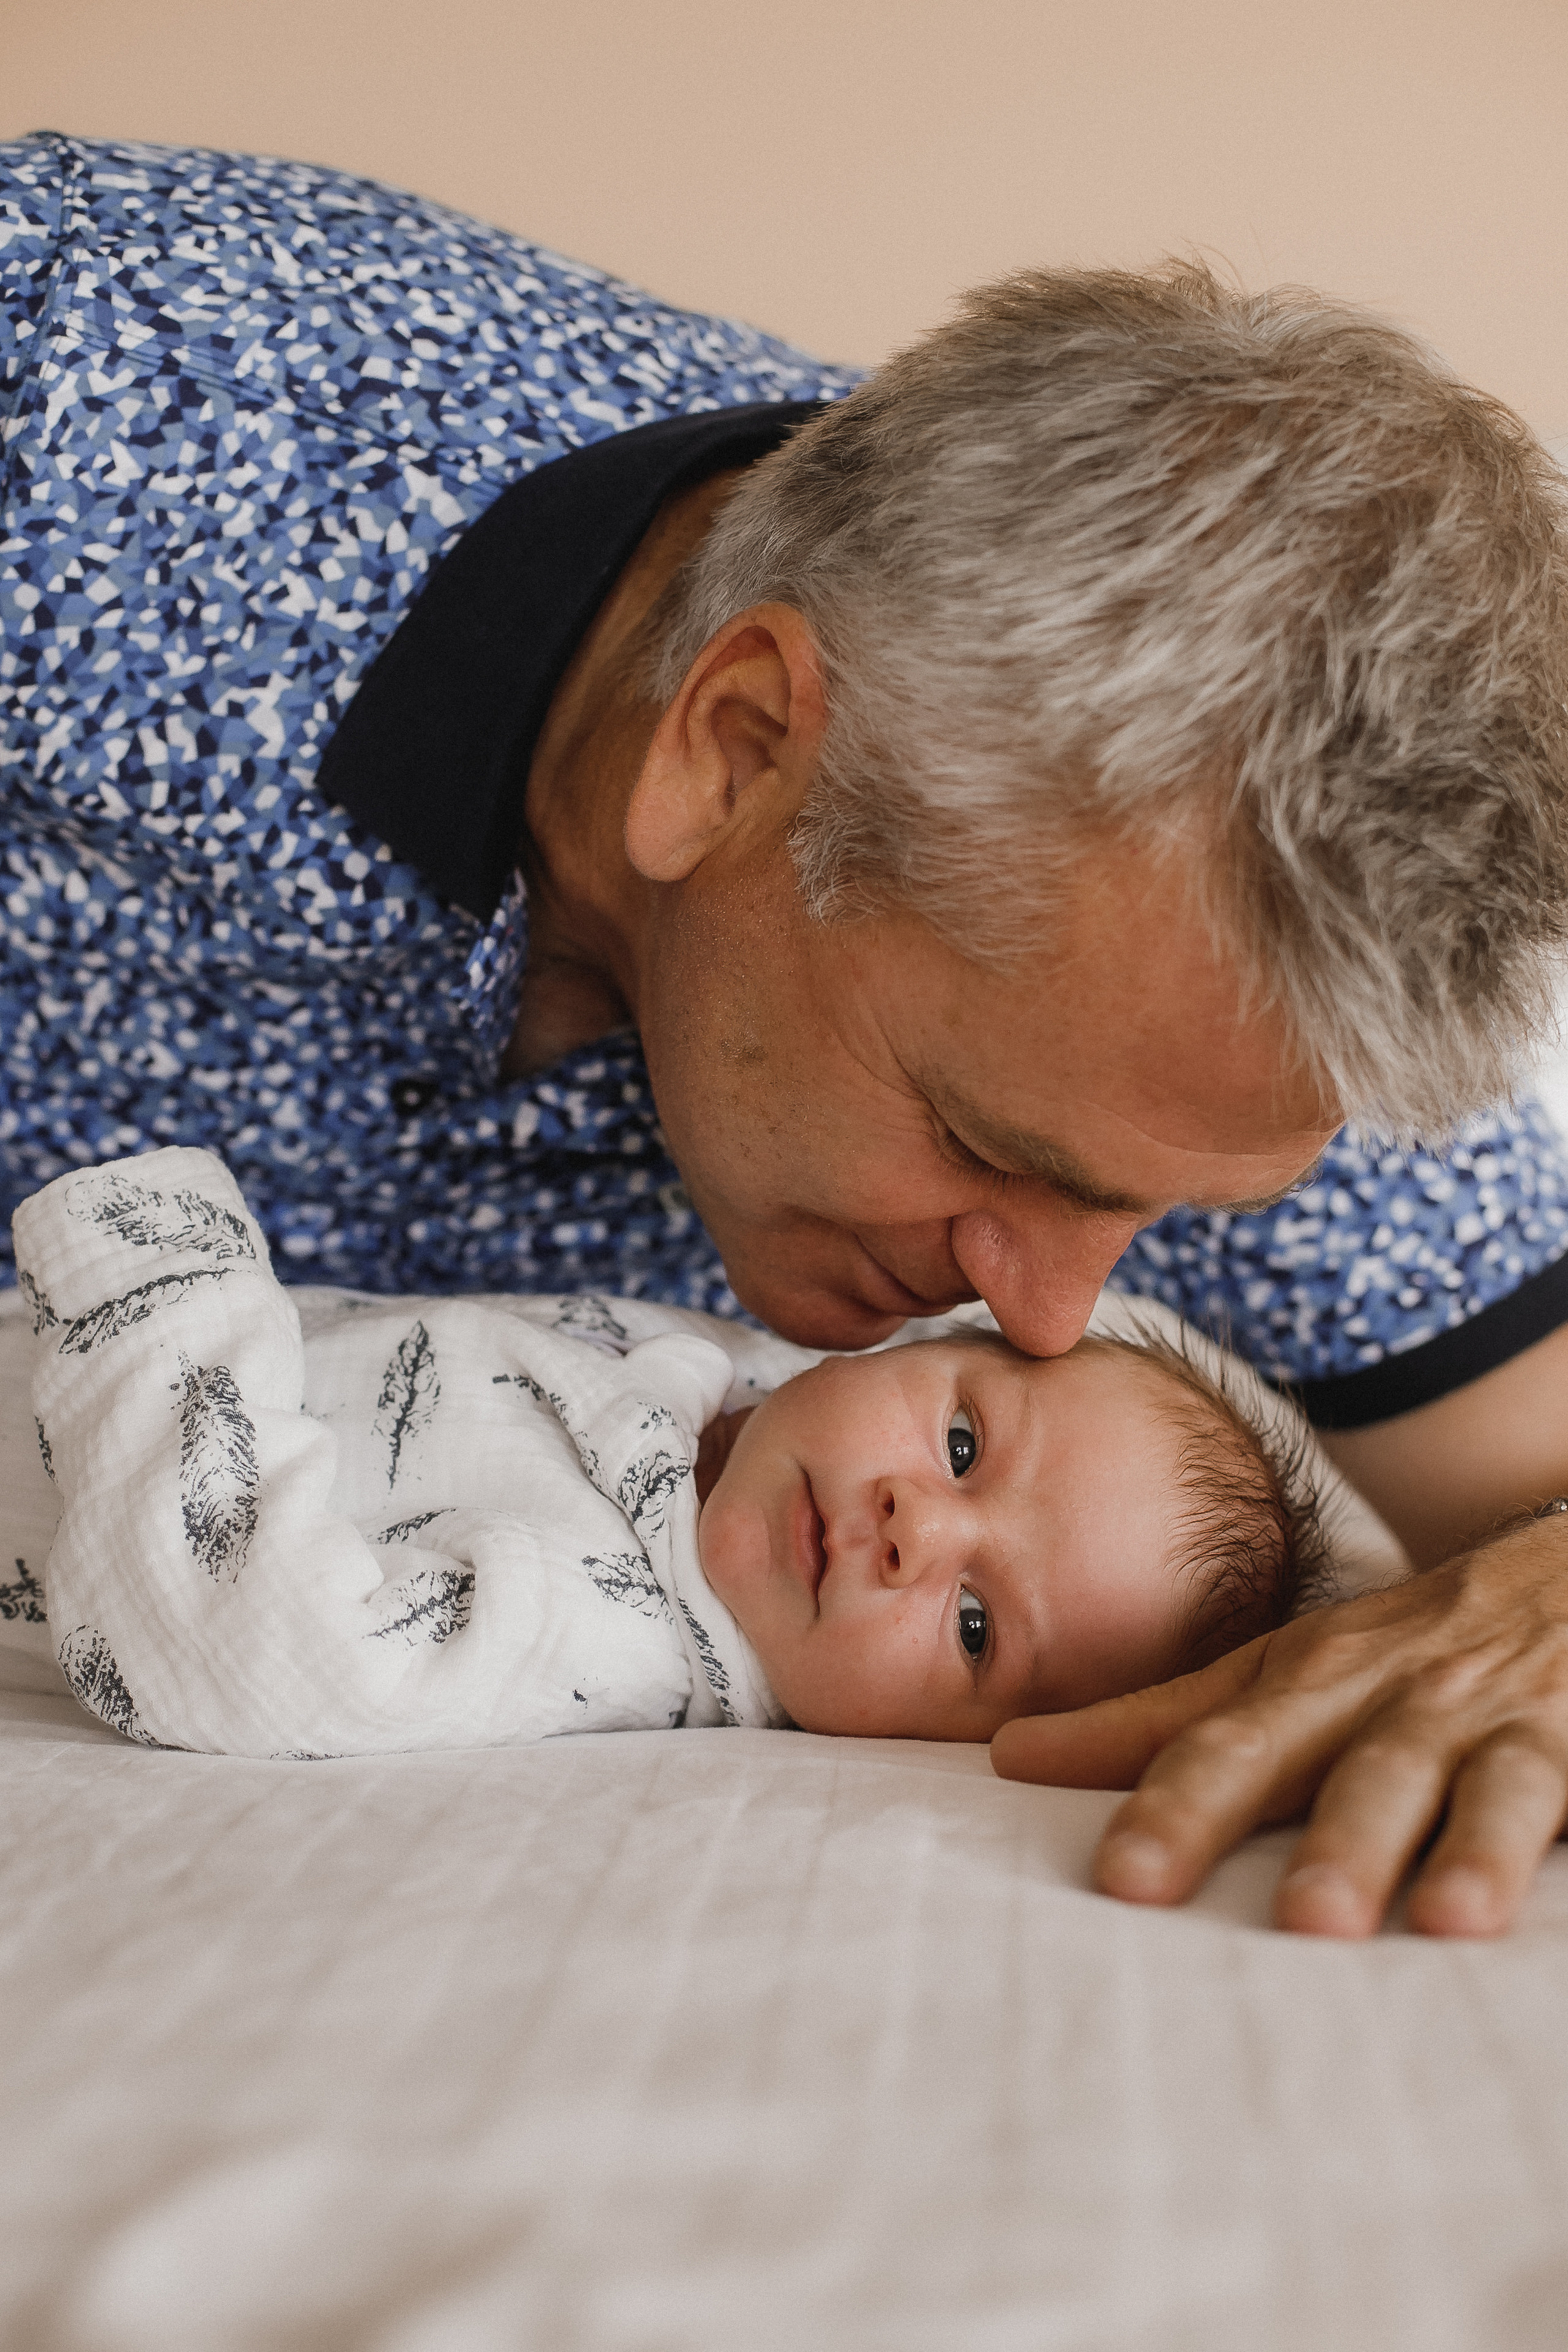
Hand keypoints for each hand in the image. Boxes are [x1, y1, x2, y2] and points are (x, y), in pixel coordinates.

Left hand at [991, 1514, 1567, 1936]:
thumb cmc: (1417, 1647)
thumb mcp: (1294, 1669)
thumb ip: (1159, 1719)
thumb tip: (1008, 1755)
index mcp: (1301, 1677)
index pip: (1200, 1737)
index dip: (1137, 1792)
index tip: (1076, 1855)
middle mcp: (1372, 1692)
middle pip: (1279, 1750)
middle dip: (1204, 1811)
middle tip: (1136, 1883)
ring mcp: (1468, 1719)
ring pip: (1406, 1779)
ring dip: (1360, 1845)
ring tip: (1317, 1919)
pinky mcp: (1563, 1748)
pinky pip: (1529, 1803)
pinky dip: (1498, 1855)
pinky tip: (1469, 1917)